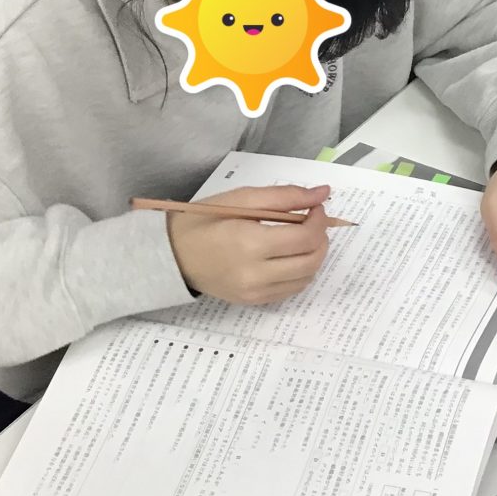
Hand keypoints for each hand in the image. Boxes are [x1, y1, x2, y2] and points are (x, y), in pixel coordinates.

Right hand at [167, 185, 330, 304]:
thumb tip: (323, 193)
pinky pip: (291, 290)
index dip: (319, 220)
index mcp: (250, 244)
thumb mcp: (242, 198)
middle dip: (321, 238)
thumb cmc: (204, 221)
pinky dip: (300, 272)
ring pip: (306, 278)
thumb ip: (285, 196)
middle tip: (312, 222)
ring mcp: (255, 293)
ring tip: (301, 238)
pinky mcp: (254, 302)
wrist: (173, 255)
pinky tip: (289, 256)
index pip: (305, 238)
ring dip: (313, 256)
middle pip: (310, 261)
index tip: (316, 207)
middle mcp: (255, 275)